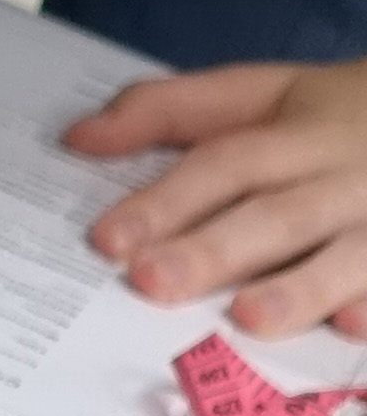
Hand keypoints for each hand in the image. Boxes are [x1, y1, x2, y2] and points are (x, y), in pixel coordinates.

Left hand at [65, 57, 366, 336]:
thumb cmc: (339, 115)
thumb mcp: (262, 91)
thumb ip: (169, 109)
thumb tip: (77, 139)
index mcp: (299, 131)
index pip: (224, 163)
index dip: (166, 200)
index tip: (107, 239)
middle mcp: (346, 174)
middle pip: (277, 213)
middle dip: (215, 248)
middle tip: (153, 282)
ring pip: (348, 252)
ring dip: (301, 285)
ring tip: (248, 318)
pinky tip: (352, 324)